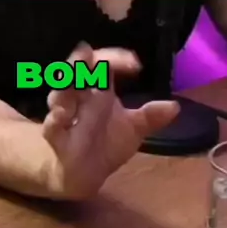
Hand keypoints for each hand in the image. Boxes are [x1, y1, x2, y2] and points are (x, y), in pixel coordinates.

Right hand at [42, 43, 178, 199]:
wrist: (85, 174)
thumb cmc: (107, 142)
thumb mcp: (133, 129)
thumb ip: (150, 117)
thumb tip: (175, 106)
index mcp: (98, 89)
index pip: (103, 63)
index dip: (115, 58)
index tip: (135, 63)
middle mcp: (80, 96)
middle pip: (75, 71)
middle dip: (79, 61)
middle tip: (86, 53)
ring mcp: (65, 114)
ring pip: (59, 93)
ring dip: (65, 85)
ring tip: (76, 78)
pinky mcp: (56, 137)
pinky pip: (51, 127)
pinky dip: (54, 121)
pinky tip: (60, 116)